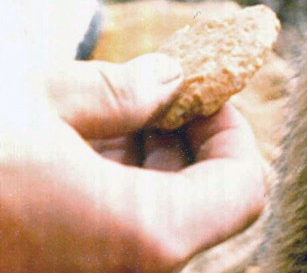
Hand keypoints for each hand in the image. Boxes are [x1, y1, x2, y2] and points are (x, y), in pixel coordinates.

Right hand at [0, 54, 265, 272]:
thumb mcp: (38, 103)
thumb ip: (118, 90)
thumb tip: (167, 77)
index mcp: (143, 233)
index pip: (243, 186)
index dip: (230, 130)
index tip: (199, 91)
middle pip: (199, 203)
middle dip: (184, 140)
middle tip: (152, 92)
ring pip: (154, 219)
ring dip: (145, 162)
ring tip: (107, 112)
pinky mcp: (56, 271)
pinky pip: (110, 235)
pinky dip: (110, 190)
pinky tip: (75, 146)